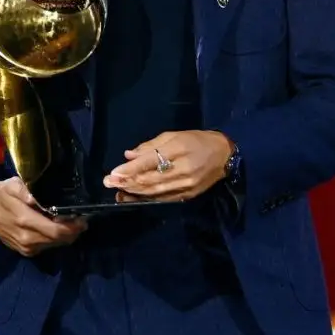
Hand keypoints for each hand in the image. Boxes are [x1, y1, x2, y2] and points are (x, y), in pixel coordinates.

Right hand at [0, 178, 86, 256]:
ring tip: (70, 223)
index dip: (73, 227)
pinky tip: (55, 228)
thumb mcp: (12, 185)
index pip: (56, 231)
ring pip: (55, 245)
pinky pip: (46, 247)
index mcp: (24, 221)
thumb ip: (25, 190)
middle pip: (59, 240)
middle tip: (81, 220)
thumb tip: (35, 197)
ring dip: (65, 236)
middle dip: (73, 231)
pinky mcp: (25, 251)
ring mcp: (25, 247)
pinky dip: (54, 239)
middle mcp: (26, 238)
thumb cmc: (1, 194)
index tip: (82, 217)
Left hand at [104, 130, 232, 201]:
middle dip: (127, 182)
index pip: (150, 161)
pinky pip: (164, 198)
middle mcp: (183, 170)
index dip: (130, 169)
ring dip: (134, 192)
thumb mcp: (174, 135)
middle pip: (150, 179)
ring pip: (155, 191)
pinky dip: (147, 198)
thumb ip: (151, 146)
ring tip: (117, 190)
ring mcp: (186, 185)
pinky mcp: (188, 195)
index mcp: (179, 150)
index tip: (113, 173)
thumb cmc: (197, 140)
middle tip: (108, 182)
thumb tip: (129, 155)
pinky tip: (134, 197)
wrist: (225, 155)